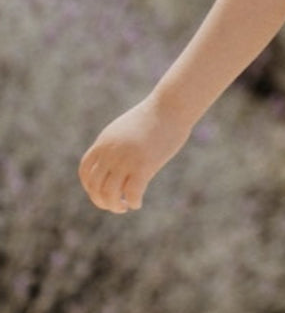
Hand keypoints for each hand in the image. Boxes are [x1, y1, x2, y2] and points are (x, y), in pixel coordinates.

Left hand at [79, 96, 189, 213]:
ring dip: (115, 206)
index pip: (85, 171)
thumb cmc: (154, 117)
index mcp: (104, 142)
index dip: (90, 187)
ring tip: (125, 206)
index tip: (102, 193)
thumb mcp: (126, 129)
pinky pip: (132, 194)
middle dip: (102, 201)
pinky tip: (138, 203)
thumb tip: (114, 163)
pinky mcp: (143, 166)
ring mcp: (125, 159)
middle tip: (116, 205)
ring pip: (110, 194)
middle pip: (95, 186)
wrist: (171, 107)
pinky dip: (133, 203)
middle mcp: (110, 152)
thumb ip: (116, 144)